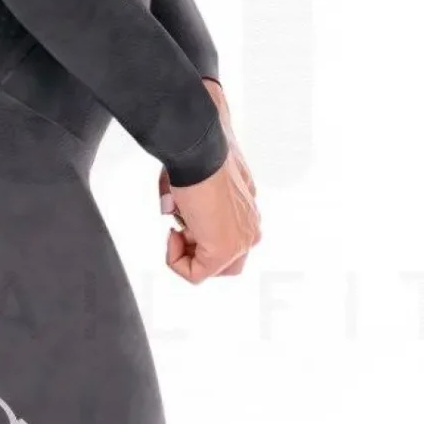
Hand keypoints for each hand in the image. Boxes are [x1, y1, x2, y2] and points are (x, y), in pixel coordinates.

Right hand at [158, 79, 260, 282]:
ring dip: (184, 254)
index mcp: (249, 213)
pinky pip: (194, 275)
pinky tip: (172, 234)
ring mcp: (241, 242)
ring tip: (175, 227)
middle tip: (179, 229)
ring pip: (209, 270)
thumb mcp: (201, 183)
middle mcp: (251, 229)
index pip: (227, 243)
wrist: (200, 149)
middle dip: (195, 251)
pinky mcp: (222, 251)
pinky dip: (175, 261)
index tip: (182, 214)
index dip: (196, 236)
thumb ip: (198, 203)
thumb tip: (172, 207)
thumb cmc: (197, 157)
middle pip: (223, 264)